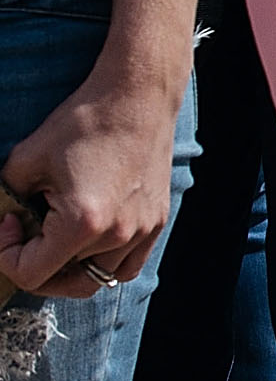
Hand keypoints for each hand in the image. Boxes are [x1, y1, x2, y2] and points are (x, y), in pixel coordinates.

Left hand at [0, 76, 179, 297]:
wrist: (138, 96)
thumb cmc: (82, 123)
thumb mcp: (25, 161)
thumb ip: (4, 200)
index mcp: (83, 222)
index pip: (31, 274)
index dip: (5, 255)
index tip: (6, 222)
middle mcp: (118, 235)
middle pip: (66, 285)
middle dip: (36, 268)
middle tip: (24, 238)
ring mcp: (142, 230)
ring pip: (97, 278)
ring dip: (69, 266)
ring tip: (56, 236)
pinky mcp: (156, 221)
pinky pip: (126, 266)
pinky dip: (102, 262)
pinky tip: (88, 237)